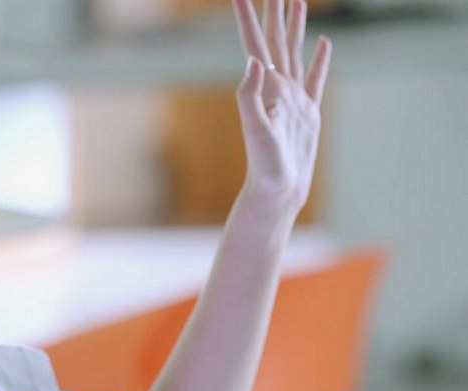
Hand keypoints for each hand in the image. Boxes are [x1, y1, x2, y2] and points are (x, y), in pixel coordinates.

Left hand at [232, 0, 331, 208]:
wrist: (279, 189)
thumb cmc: (265, 164)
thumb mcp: (255, 128)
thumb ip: (250, 95)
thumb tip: (254, 61)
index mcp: (265, 87)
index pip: (255, 44)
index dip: (248, 17)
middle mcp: (277, 87)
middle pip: (274, 40)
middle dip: (274, 12)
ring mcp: (294, 97)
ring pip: (293, 52)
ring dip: (293, 26)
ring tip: (296, 1)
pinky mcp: (309, 111)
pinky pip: (315, 77)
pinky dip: (319, 59)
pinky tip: (323, 42)